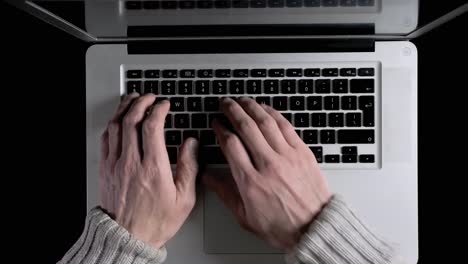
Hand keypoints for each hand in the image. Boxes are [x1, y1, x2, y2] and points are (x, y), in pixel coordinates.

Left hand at [100, 93, 198, 248]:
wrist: (128, 238)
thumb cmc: (156, 221)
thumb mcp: (184, 199)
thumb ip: (189, 167)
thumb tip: (191, 144)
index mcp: (153, 168)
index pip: (152, 126)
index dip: (159, 109)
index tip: (164, 105)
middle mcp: (132, 162)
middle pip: (132, 120)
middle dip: (141, 102)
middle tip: (149, 96)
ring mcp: (116, 165)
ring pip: (116, 126)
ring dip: (124, 108)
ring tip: (132, 99)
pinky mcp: (106, 170)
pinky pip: (105, 140)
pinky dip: (112, 125)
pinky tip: (118, 121)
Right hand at [204, 97, 330, 250]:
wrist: (315, 228)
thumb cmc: (282, 226)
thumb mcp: (245, 216)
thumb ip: (224, 193)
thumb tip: (208, 177)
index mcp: (250, 182)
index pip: (230, 144)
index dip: (220, 129)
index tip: (216, 124)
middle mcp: (268, 165)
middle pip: (246, 127)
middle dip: (232, 110)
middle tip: (225, 103)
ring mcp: (287, 157)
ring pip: (265, 122)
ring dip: (251, 107)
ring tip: (242, 100)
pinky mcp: (303, 153)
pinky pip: (286, 126)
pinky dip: (273, 114)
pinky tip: (265, 109)